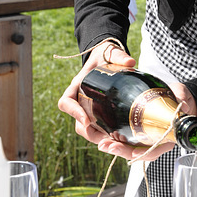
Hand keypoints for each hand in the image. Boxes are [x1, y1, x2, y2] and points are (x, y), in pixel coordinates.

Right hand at [57, 41, 186, 161]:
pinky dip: (106, 135)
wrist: (109, 57)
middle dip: (88, 132)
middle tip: (104, 139)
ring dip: (97, 137)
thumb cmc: (106, 54)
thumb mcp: (111, 52)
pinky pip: (98, 128)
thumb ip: (119, 55)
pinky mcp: (99, 113)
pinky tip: (120, 140)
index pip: (66, 102)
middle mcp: (80, 99)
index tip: (86, 120)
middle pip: (77, 122)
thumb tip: (130, 62)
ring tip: (113, 143)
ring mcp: (89, 108)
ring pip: (86, 129)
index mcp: (77, 86)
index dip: (73, 112)